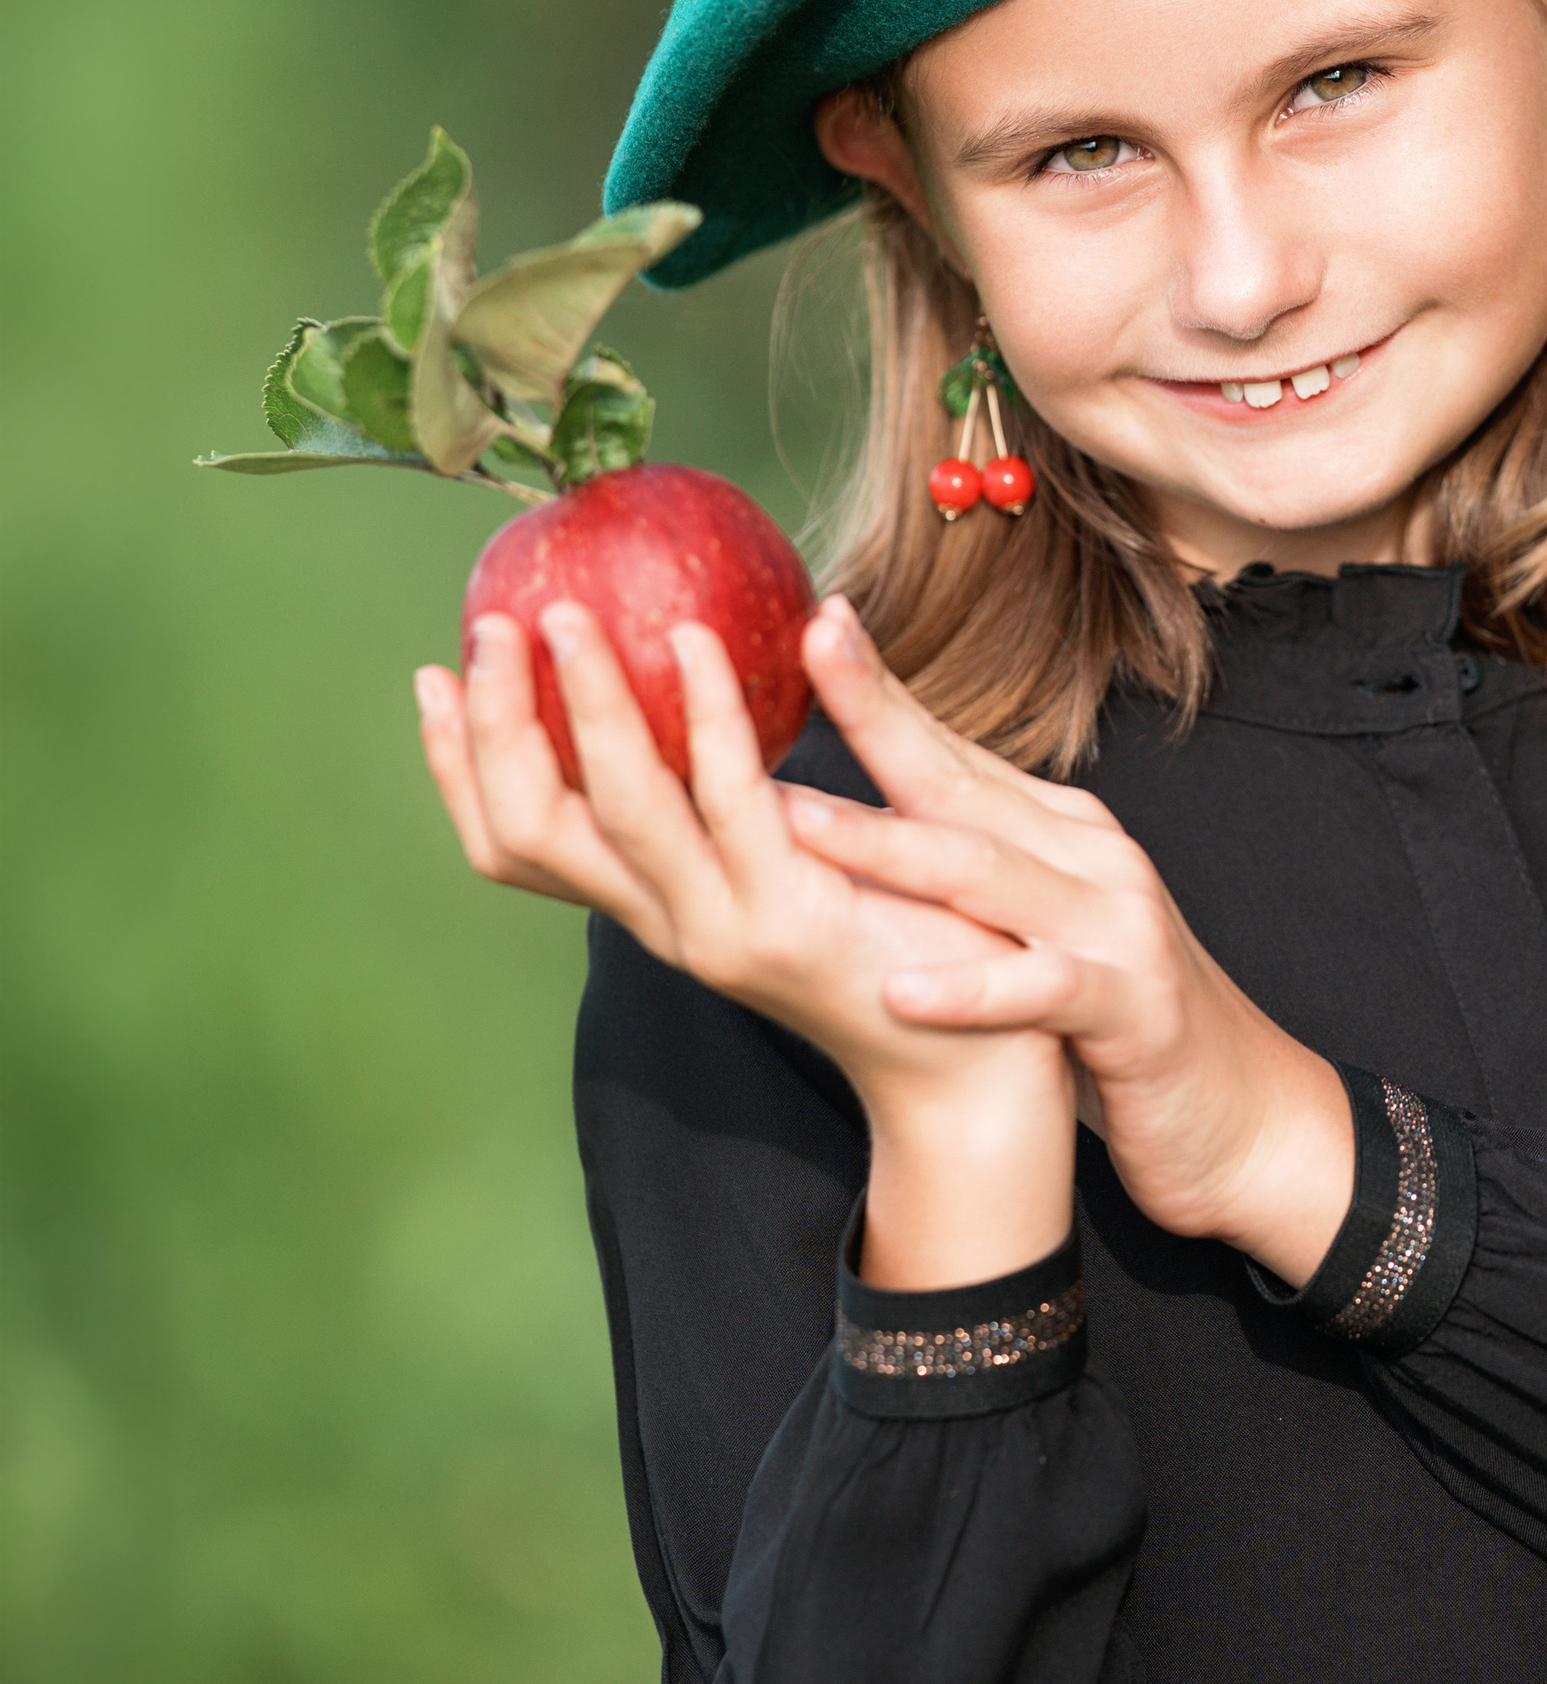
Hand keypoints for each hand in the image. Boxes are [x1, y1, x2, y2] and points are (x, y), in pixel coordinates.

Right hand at [415, 605, 1075, 1286]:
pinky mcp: (789, 918)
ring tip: (567, 617)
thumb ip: (741, 789)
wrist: (974, 1066)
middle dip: (494, 724)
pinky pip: (732, 799)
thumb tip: (701, 663)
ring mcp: (720, 927)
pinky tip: (696, 642)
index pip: (518, 843)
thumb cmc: (899, 939)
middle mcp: (666, 924)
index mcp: (656, 907)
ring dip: (584, 707)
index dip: (460, 763)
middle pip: (530, 828)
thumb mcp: (795, 853)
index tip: (435, 673)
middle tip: (488, 627)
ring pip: (614, 809)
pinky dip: (706, 715)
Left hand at [777, 599, 1354, 1289]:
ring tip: (793, 819)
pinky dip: (972, 988)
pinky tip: (902, 990)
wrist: (1247, 1114)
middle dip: (877, 713)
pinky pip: (1042, 988)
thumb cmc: (1120, 1024)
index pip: (953, 749)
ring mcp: (1117, 925)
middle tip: (803, 649)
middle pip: (959, 781)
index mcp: (1060, 833)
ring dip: (888, 844)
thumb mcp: (1041, 931)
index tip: (812, 620)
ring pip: (989, 872)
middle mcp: (1090, 856)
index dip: (881, 687)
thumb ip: (973, 880)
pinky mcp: (1134, 1007)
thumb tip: (857, 834)